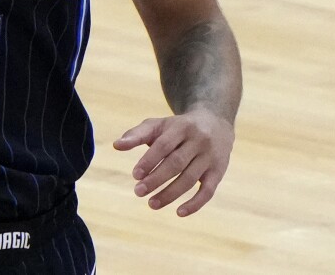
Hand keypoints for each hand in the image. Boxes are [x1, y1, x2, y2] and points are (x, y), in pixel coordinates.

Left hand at [112, 108, 233, 216]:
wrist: (215, 122)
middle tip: (138, 192)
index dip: (149, 161)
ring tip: (152, 204)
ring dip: (170, 194)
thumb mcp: (159, 125)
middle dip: (156, 179)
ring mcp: (210, 157)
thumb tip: (116, 145)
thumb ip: (137, 134)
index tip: (135, 175)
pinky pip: (208, 191)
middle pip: (176, 163)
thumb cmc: (178, 127)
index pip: (163, 145)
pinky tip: (179, 213)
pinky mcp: (218, 171)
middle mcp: (198, 141)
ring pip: (190, 178)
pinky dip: (195, 204)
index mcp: (181, 127)